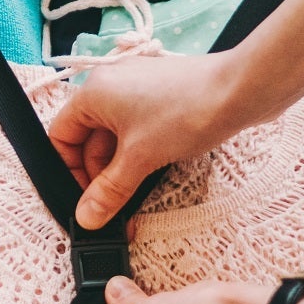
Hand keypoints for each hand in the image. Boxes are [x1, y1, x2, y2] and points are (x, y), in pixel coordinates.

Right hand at [48, 51, 252, 229]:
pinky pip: (137, 130)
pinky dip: (140, 154)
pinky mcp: (161, 97)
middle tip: (114, 207)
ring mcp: (137, 89)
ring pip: (115, 138)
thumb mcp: (140, 158)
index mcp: (93, 93)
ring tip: (136, 196)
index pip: (61, 136)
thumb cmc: (187, 112)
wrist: (242, 90)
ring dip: (122, 168)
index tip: (86, 200)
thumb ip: (109, 191)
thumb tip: (86, 217)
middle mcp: (111, 86)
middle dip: (100, 175)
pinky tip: (153, 174)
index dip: (69, 171)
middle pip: (89, 140)